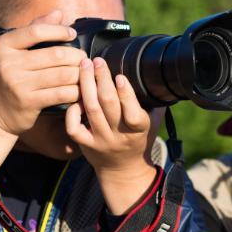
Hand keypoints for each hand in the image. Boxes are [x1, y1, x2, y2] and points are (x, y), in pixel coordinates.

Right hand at [0, 11, 84, 138]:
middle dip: (77, 56)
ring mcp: (18, 84)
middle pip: (56, 55)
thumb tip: (58, 12)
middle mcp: (8, 63)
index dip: (59, 31)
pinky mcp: (29, 102)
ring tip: (86, 73)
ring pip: (63, 75)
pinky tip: (82, 90)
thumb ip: (34, 30)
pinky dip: (77, 91)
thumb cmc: (6, 77)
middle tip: (85, 58)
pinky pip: (62, 93)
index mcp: (3, 45)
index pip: (36, 31)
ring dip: (80, 74)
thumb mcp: (12, 51)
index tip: (72, 34)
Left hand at [66, 56, 161, 212]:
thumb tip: (159, 78)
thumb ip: (155, 104)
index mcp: (138, 129)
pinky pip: (74, 127)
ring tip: (84, 66)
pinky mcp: (85, 144)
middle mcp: (119, 135)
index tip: (120, 76)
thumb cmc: (138, 141)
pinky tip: (75, 97)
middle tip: (96, 60)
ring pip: (90, 109)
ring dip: (86, 85)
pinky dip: (72, 111)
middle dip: (101, 79)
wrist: (123, 171)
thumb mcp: (152, 124)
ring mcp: (101, 140)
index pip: (133, 112)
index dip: (126, 94)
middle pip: (108, 104)